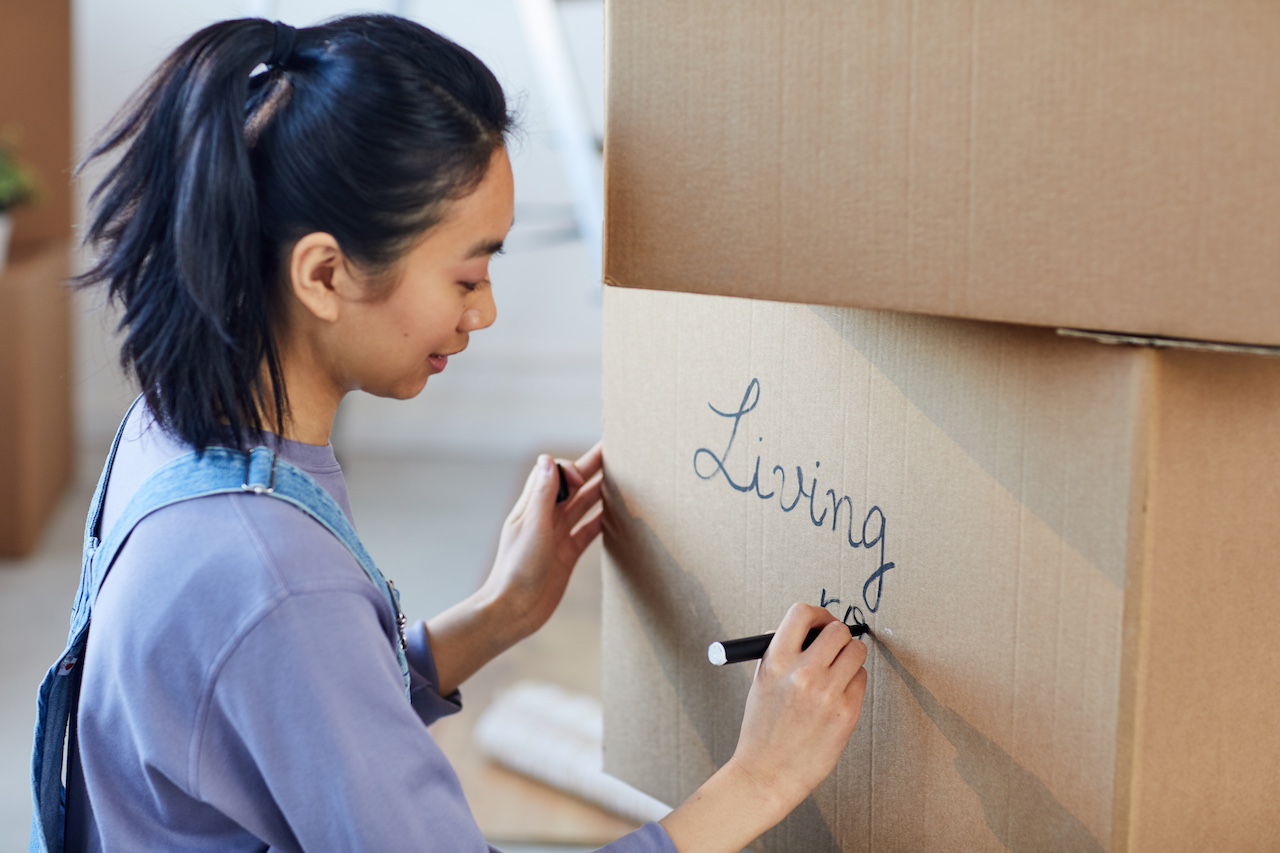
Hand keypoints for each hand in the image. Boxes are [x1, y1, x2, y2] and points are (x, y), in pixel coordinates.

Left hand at [426, 443, 602, 695]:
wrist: (513, 611)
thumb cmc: (517, 570)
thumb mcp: (532, 528)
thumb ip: (542, 495)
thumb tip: (549, 459)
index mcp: (532, 507)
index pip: (553, 472)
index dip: (570, 468)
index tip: (582, 479)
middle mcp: (546, 517)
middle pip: (573, 486)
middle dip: (592, 468)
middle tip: (616, 451)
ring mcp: (557, 535)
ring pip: (583, 506)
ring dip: (600, 491)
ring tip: (621, 478)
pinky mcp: (567, 554)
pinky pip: (588, 532)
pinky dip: (601, 521)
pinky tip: (616, 515)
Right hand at [659, 603, 867, 851]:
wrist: (767, 773)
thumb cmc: (763, 729)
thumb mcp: (763, 682)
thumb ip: (785, 653)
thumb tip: (812, 631)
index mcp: (776, 661)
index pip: (803, 613)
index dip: (817, 614)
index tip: (820, 624)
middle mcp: (803, 672)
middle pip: (838, 630)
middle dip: (838, 636)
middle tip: (834, 649)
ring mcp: (827, 693)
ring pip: (857, 652)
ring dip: (850, 658)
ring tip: (837, 673)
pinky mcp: (846, 712)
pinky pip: (860, 680)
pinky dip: (853, 684)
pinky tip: (837, 698)